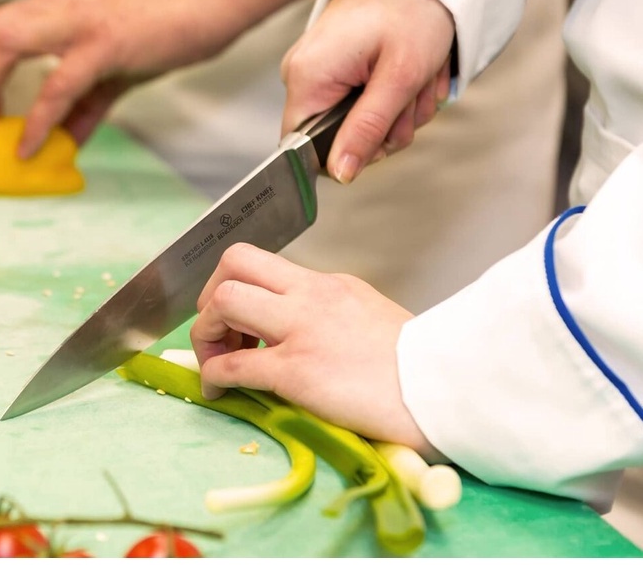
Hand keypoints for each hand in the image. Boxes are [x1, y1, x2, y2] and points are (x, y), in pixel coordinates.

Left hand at [0, 0, 245, 157]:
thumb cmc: (168, 23)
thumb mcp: (117, 67)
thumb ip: (87, 103)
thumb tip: (67, 139)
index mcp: (59, 5)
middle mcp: (59, 7)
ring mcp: (78, 23)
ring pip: (4, 44)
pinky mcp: (103, 45)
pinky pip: (56, 86)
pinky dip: (37, 120)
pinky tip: (32, 144)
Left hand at [190, 243, 437, 455]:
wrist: (446, 391)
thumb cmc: (418, 365)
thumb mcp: (371, 317)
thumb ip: (332, 316)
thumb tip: (301, 334)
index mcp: (329, 284)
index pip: (265, 265)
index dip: (238, 287)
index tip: (240, 321)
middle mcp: (310, 295)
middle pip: (234, 261)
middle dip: (211, 292)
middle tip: (219, 329)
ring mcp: (301, 328)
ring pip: (224, 300)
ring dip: (206, 332)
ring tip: (216, 361)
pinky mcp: (296, 370)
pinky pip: (233, 364)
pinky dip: (214, 376)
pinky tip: (219, 391)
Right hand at [280, 0, 454, 183]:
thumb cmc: (412, 10)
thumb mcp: (399, 77)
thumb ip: (367, 129)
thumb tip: (340, 174)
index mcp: (308, 76)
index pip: (302, 148)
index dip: (343, 156)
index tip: (382, 137)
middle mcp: (302, 74)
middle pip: (337, 138)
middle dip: (386, 128)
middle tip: (413, 97)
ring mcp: (317, 70)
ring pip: (357, 123)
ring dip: (398, 111)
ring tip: (417, 77)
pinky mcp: (334, 66)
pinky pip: (360, 102)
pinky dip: (393, 95)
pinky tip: (409, 72)